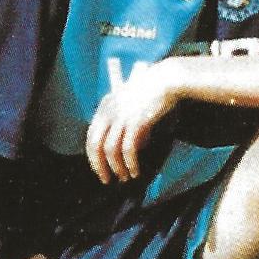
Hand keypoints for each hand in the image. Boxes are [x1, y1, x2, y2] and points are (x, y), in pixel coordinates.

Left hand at [84, 64, 179, 183]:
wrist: (166, 79)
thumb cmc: (153, 90)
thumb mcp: (131, 103)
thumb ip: (126, 122)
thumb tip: (135, 146)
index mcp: (105, 106)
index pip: (91, 135)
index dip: (93, 156)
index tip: (100, 168)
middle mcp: (109, 111)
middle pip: (95, 145)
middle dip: (99, 166)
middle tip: (107, 179)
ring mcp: (121, 117)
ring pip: (110, 150)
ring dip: (116, 168)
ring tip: (125, 177)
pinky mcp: (136, 122)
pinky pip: (128, 149)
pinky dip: (130, 163)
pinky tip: (135, 171)